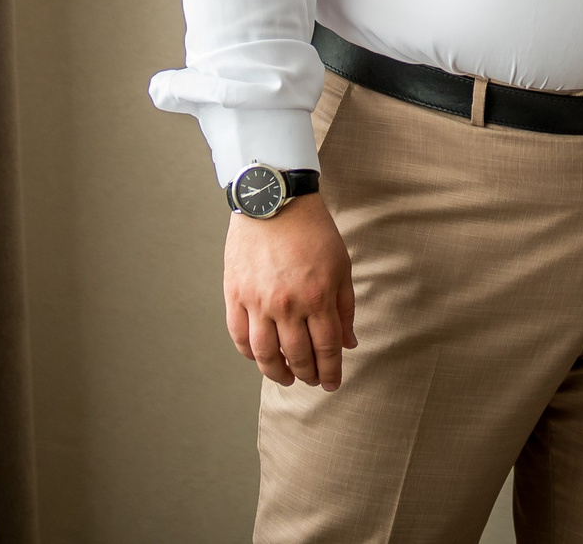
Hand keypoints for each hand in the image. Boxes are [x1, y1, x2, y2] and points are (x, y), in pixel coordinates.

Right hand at [224, 193, 356, 390]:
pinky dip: (249, 353)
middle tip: (312, 381)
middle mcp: (287, 304)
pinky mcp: (235, 293)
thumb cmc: (312, 230)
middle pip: (298, 356)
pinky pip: (239, 335)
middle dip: (308, 375)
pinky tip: (260, 357)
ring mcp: (257, 301)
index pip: (326, 349)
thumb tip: (347, 344)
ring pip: (265, 354)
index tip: (332, 383)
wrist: (274, 199)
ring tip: (286, 378)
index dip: (331, 371)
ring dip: (277, 373)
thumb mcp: (341, 265)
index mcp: (318, 297)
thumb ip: (344, 307)